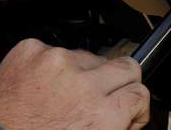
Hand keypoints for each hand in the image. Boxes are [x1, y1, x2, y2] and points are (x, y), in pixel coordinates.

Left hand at [0, 39, 148, 129]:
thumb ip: (114, 123)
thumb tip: (127, 111)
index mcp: (102, 112)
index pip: (140, 93)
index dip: (134, 105)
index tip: (125, 110)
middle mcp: (82, 80)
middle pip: (126, 65)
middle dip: (120, 82)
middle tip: (105, 96)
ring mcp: (55, 59)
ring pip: (88, 56)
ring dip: (82, 73)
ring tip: (61, 94)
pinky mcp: (30, 48)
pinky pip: (53, 49)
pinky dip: (49, 65)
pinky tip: (38, 85)